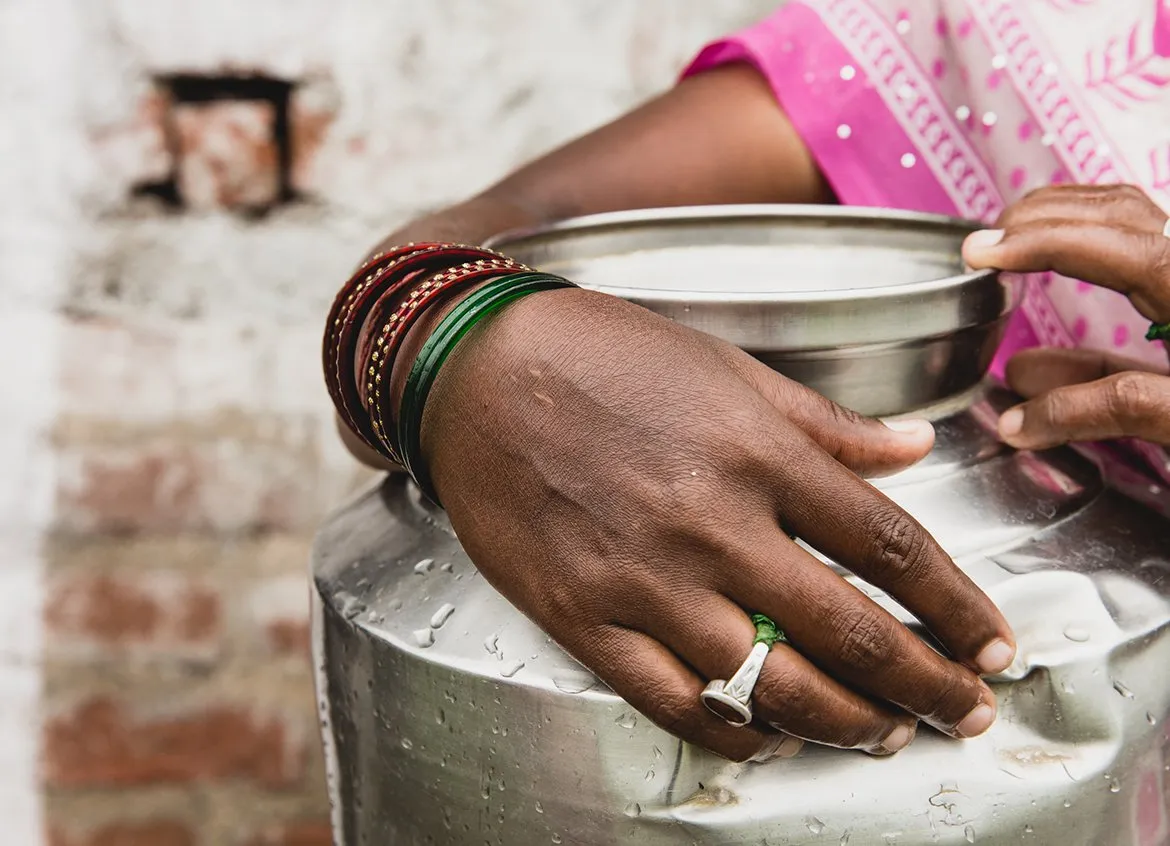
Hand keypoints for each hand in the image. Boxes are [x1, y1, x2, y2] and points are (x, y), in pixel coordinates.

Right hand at [418, 286, 1014, 760]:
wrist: (477, 370)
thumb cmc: (602, 355)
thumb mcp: (726, 367)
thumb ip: (825, 420)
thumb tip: (912, 448)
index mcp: (758, 450)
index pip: (890, 544)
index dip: (957, 605)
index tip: (992, 642)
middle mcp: (712, 522)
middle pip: (848, 627)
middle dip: (927, 683)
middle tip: (968, 713)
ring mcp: (645, 577)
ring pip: (769, 680)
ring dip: (843, 720)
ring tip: (885, 733)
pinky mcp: (584, 615)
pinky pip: (673, 699)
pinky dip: (733, 731)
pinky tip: (769, 737)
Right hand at [962, 184, 1169, 448]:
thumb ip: (1105, 413)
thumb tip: (1018, 424)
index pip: (1115, 245)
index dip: (1040, 242)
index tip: (980, 253)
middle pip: (1119, 213)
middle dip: (1043, 218)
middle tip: (984, 242)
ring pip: (1130, 228)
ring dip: (1062, 232)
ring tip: (1006, 252)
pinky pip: (1139, 281)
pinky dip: (1083, 293)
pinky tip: (1036, 335)